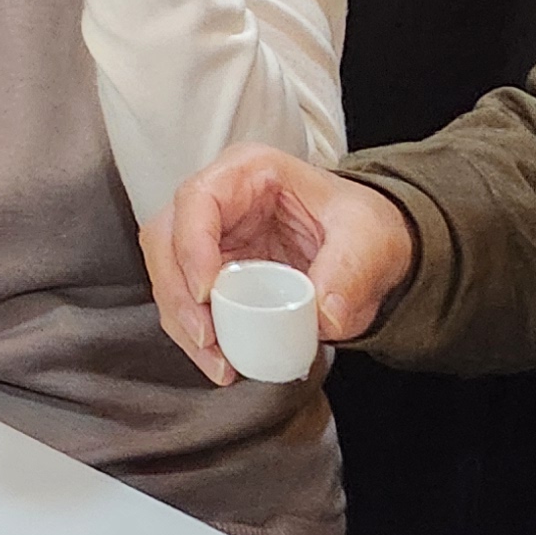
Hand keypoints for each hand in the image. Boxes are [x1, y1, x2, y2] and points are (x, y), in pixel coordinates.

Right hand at [140, 145, 419, 384]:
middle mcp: (218, 201)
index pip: (198, 199)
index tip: (208, 293)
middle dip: (178, 293)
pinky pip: (188, 303)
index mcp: (249, 172)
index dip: (192, 245)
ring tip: (219, 362)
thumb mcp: (368, 239)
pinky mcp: (213, 275)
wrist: (368, 250)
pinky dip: (196, 336)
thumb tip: (321, 316)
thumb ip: (349, 273)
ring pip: (168, 274)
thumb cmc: (363, 226)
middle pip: (167, 239)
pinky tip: (221, 361)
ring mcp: (211, 239)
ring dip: (183, 321)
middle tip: (207, 338)